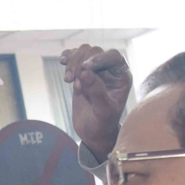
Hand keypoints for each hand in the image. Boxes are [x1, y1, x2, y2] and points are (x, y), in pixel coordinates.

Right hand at [60, 44, 130, 160]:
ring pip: (83, 52)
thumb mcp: (103, 111)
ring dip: (72, 62)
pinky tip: (62, 63)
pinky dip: (67, 57)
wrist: (93, 132)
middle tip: (70, 81)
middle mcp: (110, 69)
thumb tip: (85, 72)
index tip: (84, 68)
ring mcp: (95, 70)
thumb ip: (97, 91)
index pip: (113, 56)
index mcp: (121, 76)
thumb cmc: (103, 124)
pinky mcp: (81, 73)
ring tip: (68, 81)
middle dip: (80, 63)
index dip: (98, 58)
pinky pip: (74, 57)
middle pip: (94, 52)